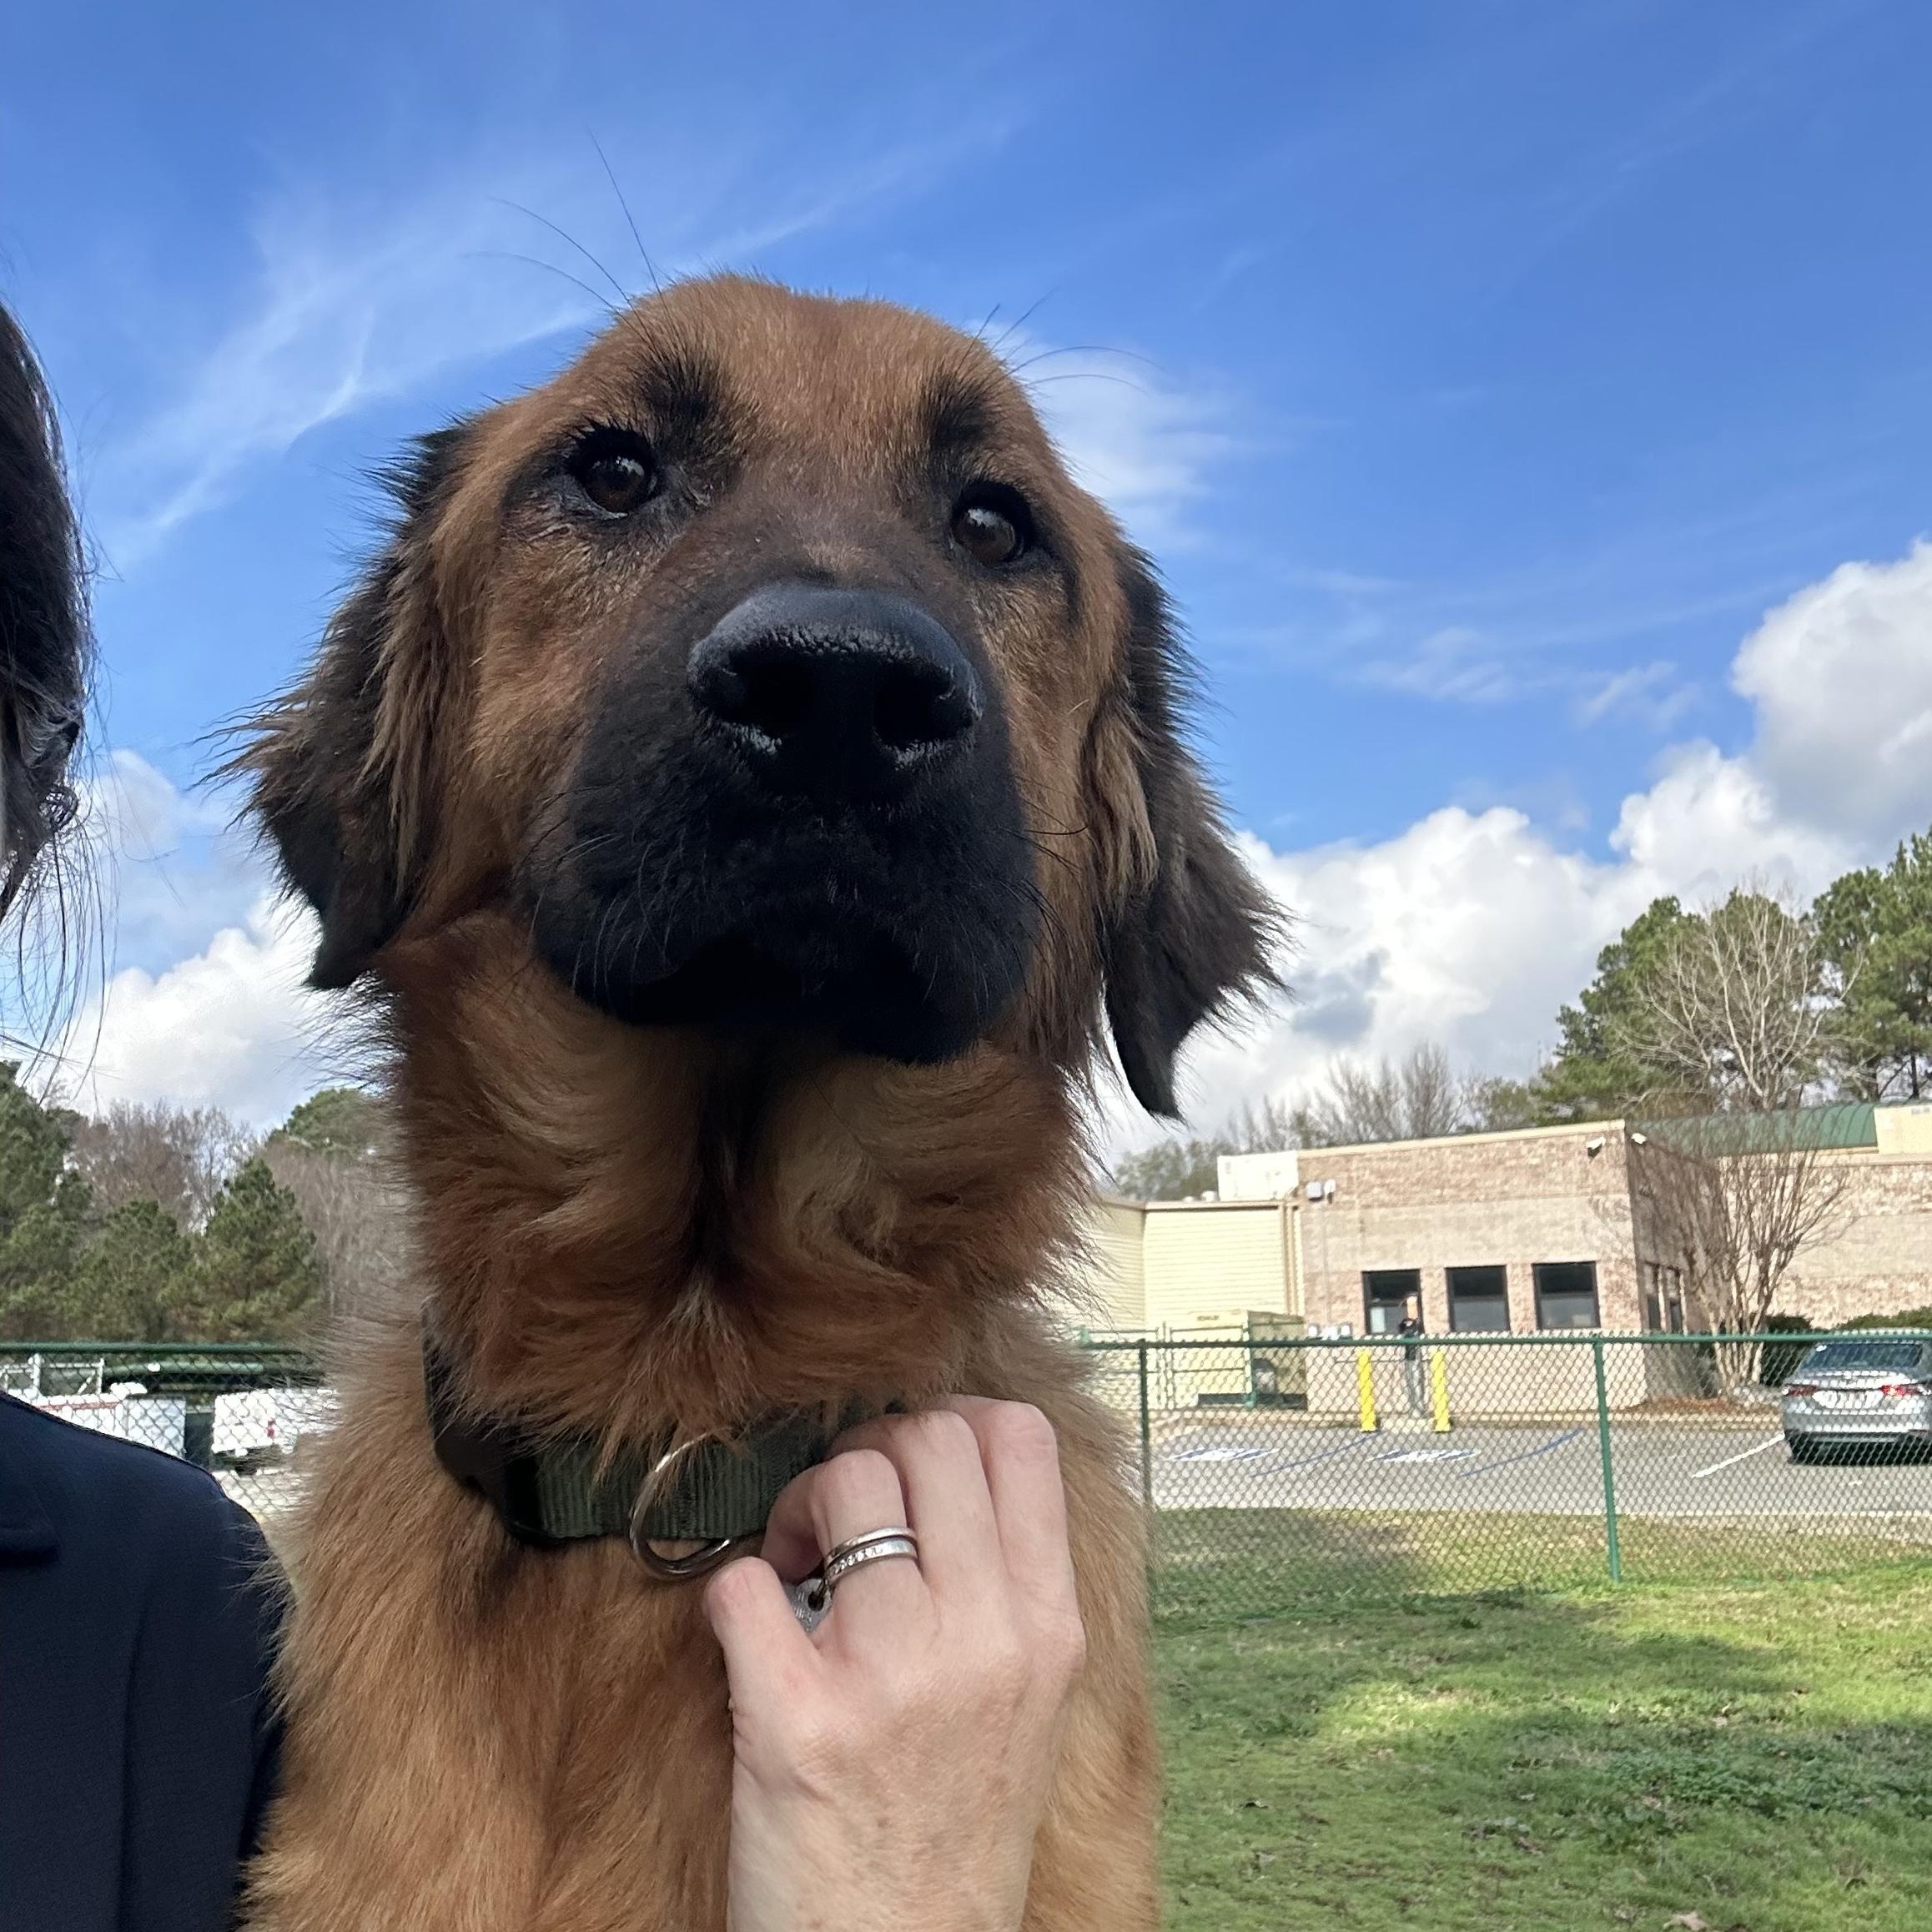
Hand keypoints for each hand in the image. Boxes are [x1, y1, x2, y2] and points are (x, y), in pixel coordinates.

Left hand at [702, 1399, 1086, 1931]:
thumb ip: (1008, 1588)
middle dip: (866, 1453)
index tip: (912, 1462)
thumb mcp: (1032, 1702)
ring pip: (841, 1483)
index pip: (1018, 1439)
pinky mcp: (797, 1723)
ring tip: (794, 1567)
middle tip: (840, 1518)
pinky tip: (747, 1630)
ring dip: (795, 1507)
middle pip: (926, 1438)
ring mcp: (891, 1678)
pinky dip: (728, 1590)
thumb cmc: (958, 1829)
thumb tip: (956, 1467)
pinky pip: (740, 1583)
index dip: (951, 1420)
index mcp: (1047, 1629)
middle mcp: (983, 1639)